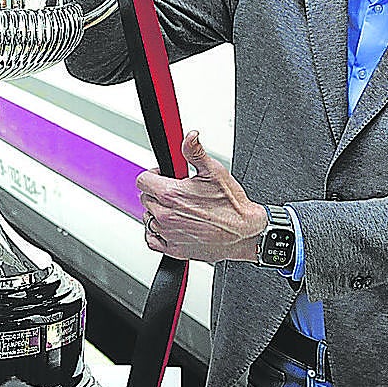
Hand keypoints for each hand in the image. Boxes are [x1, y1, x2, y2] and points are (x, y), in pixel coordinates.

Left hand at [138, 131, 267, 262]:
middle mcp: (166, 215)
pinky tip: (170, 226)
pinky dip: (157, 233)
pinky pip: (152, 240)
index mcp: (171, 195)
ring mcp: (168, 234)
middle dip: (157, 193)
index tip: (162, 176)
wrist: (245, 233)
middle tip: (175, 192)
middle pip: (145, 198)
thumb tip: (189, 137)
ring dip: (158, 212)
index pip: (142, 180)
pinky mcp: (174, 249)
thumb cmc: (232, 205)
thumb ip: (195, 151)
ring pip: (148, 218)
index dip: (152, 175)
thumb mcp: (214, 171)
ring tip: (176, 209)